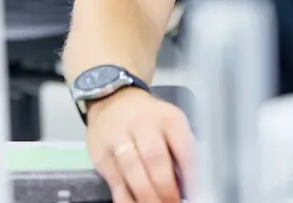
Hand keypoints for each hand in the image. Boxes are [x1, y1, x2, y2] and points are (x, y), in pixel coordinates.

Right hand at [86, 87, 194, 202]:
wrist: (112, 99)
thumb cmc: (149, 120)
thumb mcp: (170, 126)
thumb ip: (178, 152)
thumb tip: (186, 189)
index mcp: (168, 118)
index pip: (183, 147)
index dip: (189, 175)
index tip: (193, 195)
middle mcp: (143, 124)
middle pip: (155, 157)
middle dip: (165, 187)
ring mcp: (118, 138)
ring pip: (132, 169)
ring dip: (146, 196)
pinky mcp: (100, 154)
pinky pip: (114, 181)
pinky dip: (126, 198)